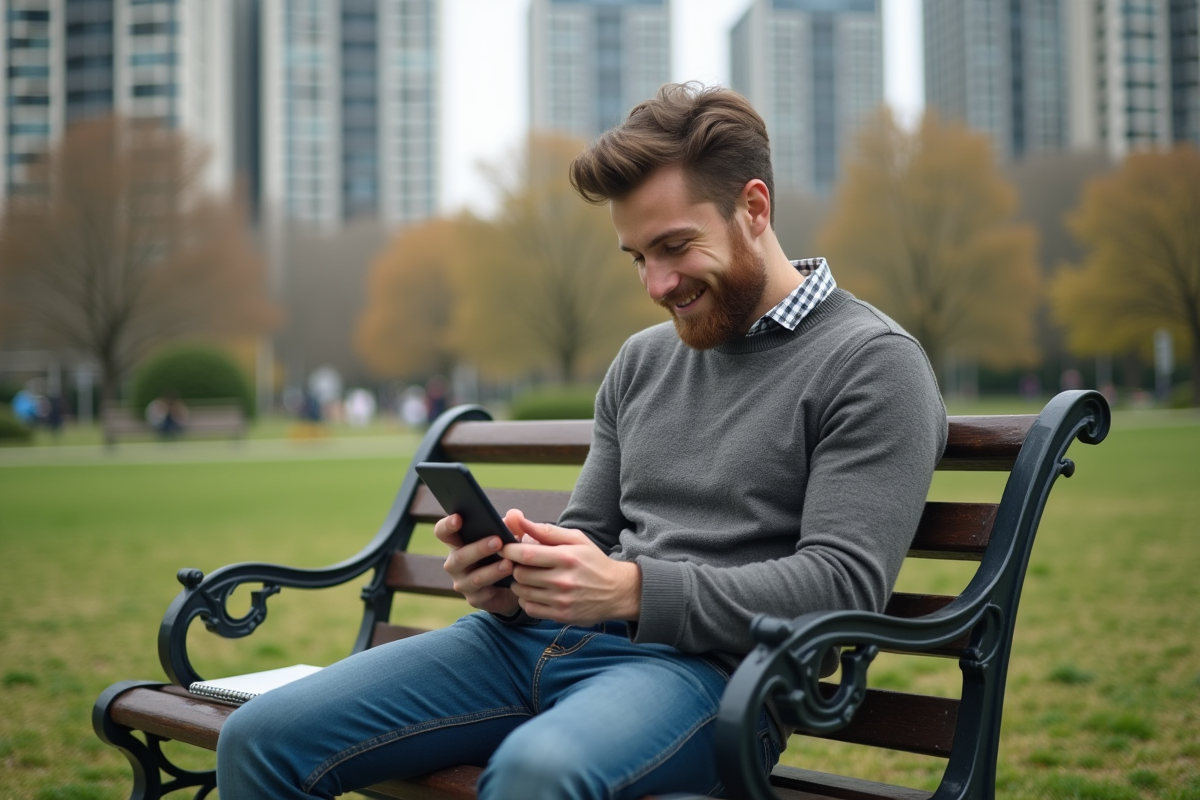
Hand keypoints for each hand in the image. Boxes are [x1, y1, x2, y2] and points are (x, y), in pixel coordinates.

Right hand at [434, 514, 519, 614]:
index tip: (458, 518)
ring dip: (491, 570)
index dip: (447, 525)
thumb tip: (514, 514)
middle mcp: (455, 563)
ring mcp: (462, 582)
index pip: (443, 532)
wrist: (514, 584)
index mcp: (458, 542)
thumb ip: (512, 525)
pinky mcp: (474, 599)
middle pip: (459, 556)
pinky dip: (496, 588)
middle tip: (498, 541)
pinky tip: (508, 583)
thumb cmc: (505, 553)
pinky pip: (482, 595)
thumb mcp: (510, 537)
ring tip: (509, 564)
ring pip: (473, 577)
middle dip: (479, 549)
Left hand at [501, 509, 641, 624]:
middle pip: (521, 574)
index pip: (526, 554)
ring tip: (529, 577)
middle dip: (515, 567)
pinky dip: (526, 600)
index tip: (504, 548)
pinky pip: (530, 608)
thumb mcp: (576, 539)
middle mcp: (563, 580)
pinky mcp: (561, 616)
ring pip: (522, 592)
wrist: (617, 591)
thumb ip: (546, 531)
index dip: (509, 551)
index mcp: (566, 557)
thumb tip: (518, 520)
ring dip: (519, 584)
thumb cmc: (593, 561)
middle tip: (520, 564)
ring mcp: (561, 600)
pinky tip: (535, 592)